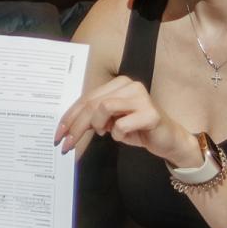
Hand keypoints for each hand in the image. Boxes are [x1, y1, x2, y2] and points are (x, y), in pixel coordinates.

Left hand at [54, 75, 197, 165]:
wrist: (167, 139)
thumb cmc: (137, 128)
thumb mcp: (109, 121)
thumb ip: (92, 117)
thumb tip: (66, 127)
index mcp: (118, 84)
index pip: (86, 98)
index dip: (69, 116)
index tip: (58, 133)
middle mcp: (130, 85)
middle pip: (92, 103)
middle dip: (76, 126)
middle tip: (67, 143)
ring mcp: (141, 98)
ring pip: (104, 107)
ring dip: (98, 125)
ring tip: (104, 132)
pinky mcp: (151, 113)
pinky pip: (122, 124)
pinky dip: (118, 134)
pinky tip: (123, 136)